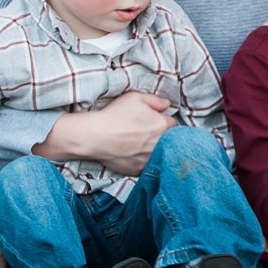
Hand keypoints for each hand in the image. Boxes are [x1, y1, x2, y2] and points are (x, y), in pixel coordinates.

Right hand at [43, 90, 175, 177]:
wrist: (95, 136)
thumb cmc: (115, 114)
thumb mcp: (136, 97)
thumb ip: (156, 100)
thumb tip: (167, 105)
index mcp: (161, 125)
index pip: (173, 124)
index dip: (164, 121)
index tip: (156, 121)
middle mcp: (159, 143)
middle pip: (169, 140)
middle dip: (162, 136)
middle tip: (148, 133)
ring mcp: (149, 159)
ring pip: (159, 154)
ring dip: (154, 149)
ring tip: (140, 144)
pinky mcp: (138, 169)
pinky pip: (146, 166)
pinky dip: (143, 160)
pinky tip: (133, 154)